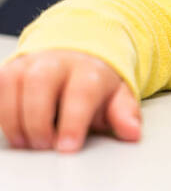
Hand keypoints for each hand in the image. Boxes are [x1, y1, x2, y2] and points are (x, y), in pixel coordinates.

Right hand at [0, 50, 140, 152]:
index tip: (67, 147)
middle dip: (37, 119)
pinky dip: (2, 110)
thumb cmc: (97, 79)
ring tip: (26, 142)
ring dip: (14, 117)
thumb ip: (123, 113)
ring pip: (13, 81)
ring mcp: (32, 62)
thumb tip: (132, 131)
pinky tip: (14, 127)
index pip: (82, 91)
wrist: (81, 49)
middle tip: (43, 146)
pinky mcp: (12, 68)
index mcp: (90, 68)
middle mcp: (59, 60)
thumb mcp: (117, 95)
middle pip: (41, 81)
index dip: (73, 121)